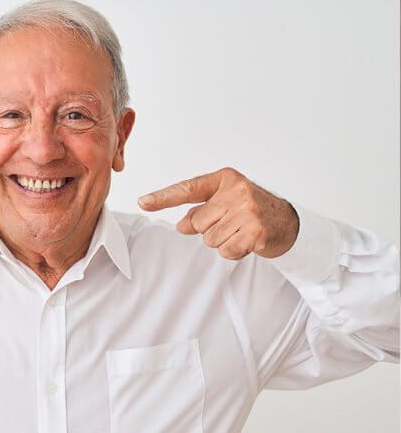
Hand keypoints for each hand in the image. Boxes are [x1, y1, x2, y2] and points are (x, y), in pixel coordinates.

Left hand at [137, 167, 298, 259]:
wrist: (289, 224)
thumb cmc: (252, 212)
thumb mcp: (226, 204)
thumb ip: (201, 211)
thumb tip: (181, 225)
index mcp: (225, 179)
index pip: (188, 188)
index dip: (163, 197)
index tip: (143, 202)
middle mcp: (236, 191)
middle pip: (197, 222)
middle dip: (209, 229)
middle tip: (232, 225)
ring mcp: (247, 210)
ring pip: (209, 239)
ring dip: (223, 241)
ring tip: (241, 232)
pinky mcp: (255, 230)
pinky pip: (226, 251)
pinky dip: (233, 252)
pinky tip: (247, 242)